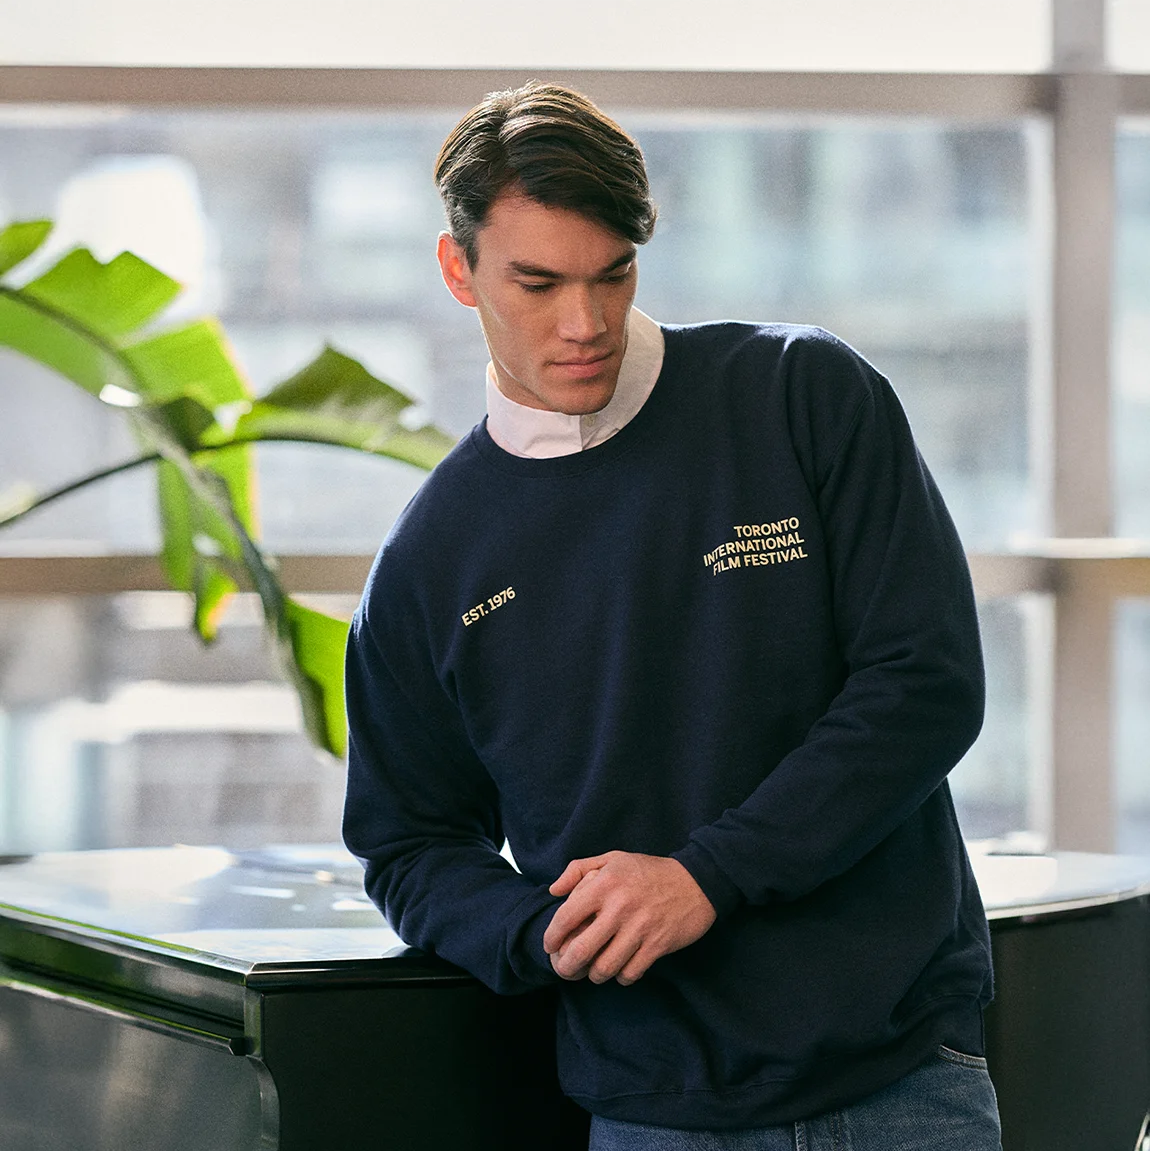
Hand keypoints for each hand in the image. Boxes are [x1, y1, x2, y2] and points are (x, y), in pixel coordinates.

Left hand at [543, 851, 715, 985]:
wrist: (697, 881)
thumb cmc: (649, 871)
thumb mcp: (613, 859)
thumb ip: (578, 869)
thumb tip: (553, 890)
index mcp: (604, 884)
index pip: (565, 917)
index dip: (551, 937)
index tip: (550, 946)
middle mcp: (619, 907)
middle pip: (581, 951)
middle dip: (566, 967)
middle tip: (565, 969)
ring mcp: (639, 929)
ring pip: (604, 968)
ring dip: (595, 975)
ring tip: (594, 971)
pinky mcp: (657, 945)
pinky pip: (630, 973)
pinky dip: (621, 977)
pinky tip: (621, 969)